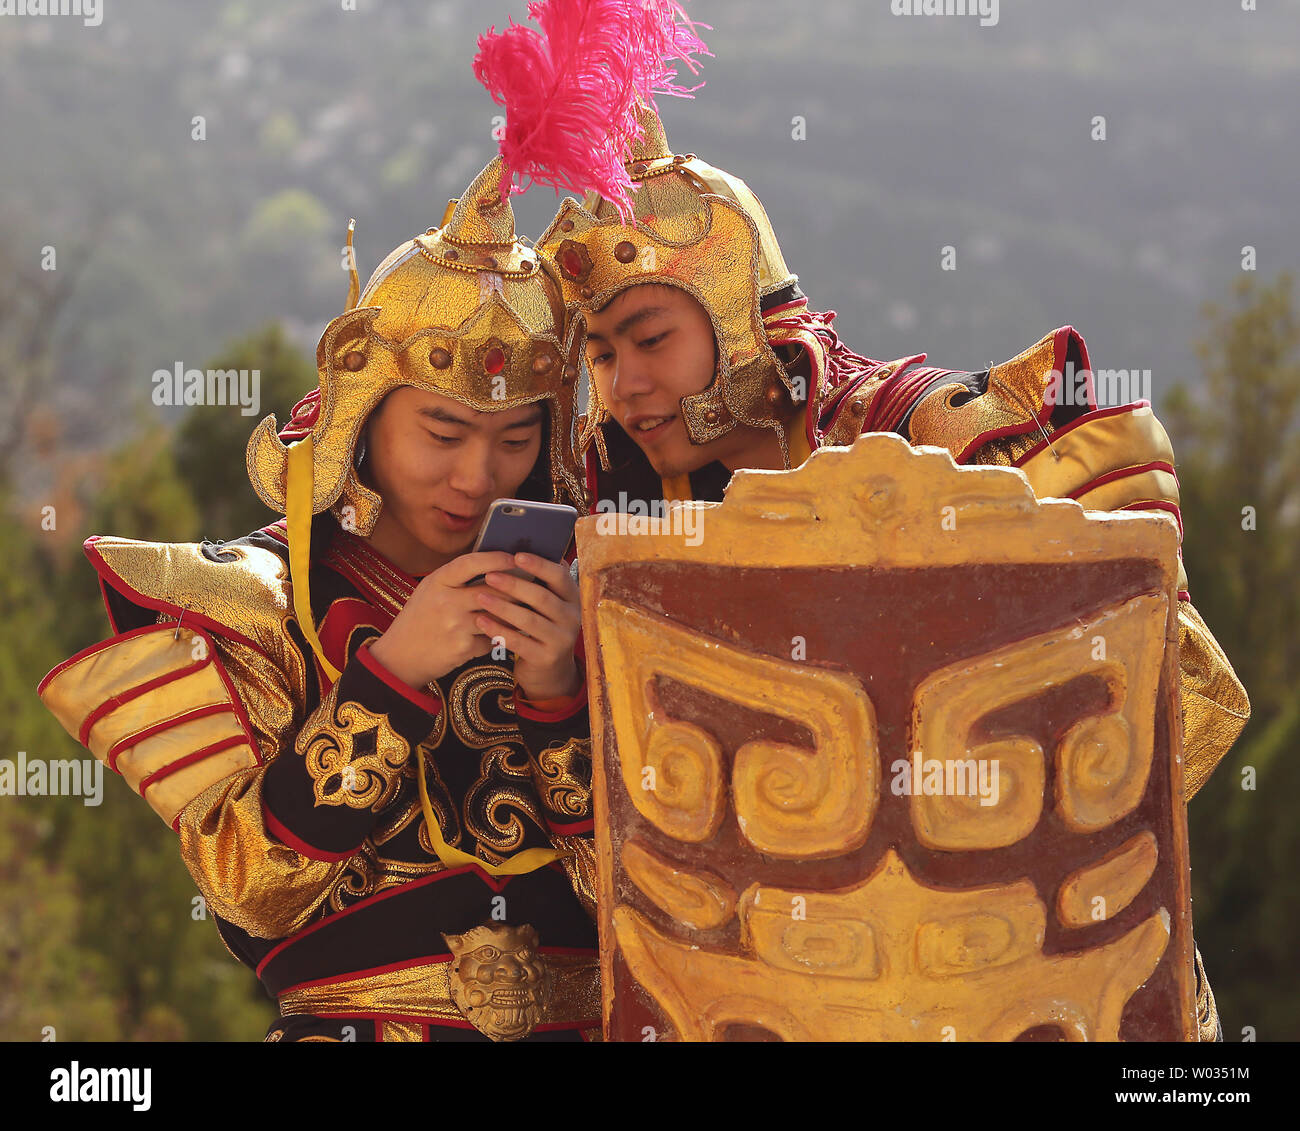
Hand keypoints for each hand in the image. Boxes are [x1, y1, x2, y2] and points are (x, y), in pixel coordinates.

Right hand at [368, 551, 518, 689]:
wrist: (400, 657)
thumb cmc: (420, 619)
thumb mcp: (430, 590)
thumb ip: (456, 578)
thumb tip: (495, 566)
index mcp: (437, 582)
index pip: (471, 563)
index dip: (495, 558)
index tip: (514, 558)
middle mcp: (446, 601)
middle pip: (492, 589)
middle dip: (515, 589)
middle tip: (531, 587)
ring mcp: (455, 625)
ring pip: (498, 614)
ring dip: (513, 614)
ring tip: (525, 610)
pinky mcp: (464, 647)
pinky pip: (493, 637)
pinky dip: (498, 636)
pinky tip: (499, 634)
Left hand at [475, 553, 582, 700]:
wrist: (550, 671)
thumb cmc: (542, 627)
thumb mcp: (548, 605)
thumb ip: (540, 583)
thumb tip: (517, 551)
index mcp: (573, 598)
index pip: (559, 576)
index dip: (539, 565)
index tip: (516, 555)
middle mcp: (572, 618)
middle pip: (541, 597)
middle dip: (514, 585)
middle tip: (489, 575)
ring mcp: (561, 640)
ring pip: (529, 619)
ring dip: (502, 606)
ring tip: (480, 596)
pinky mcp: (545, 658)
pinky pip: (518, 641)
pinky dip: (498, 630)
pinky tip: (480, 620)